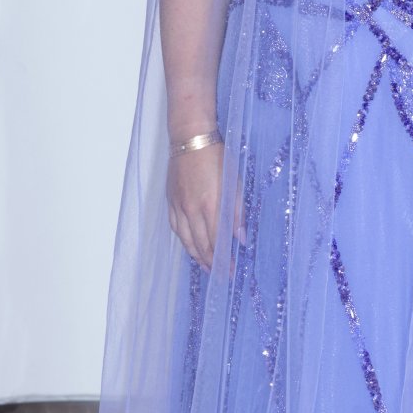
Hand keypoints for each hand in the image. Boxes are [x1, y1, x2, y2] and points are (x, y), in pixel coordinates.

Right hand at [166, 143, 244, 269]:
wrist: (190, 139)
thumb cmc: (216, 156)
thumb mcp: (234, 182)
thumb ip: (237, 211)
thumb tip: (240, 236)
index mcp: (210, 205)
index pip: (217, 241)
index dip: (223, 258)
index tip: (230, 269)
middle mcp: (192, 210)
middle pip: (201, 245)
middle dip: (211, 262)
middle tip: (220, 273)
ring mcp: (179, 206)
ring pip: (186, 240)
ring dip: (196, 255)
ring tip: (206, 266)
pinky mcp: (171, 201)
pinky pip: (176, 228)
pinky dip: (184, 241)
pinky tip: (190, 246)